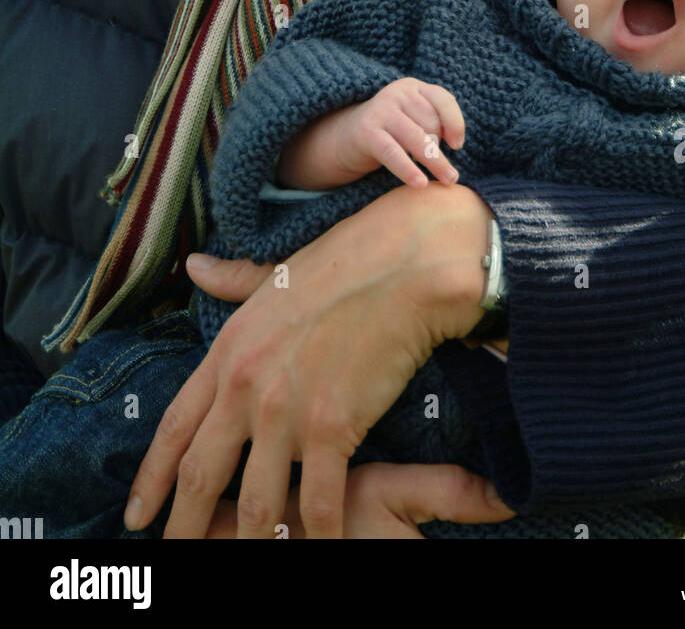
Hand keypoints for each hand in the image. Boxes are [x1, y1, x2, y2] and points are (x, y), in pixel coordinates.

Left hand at [124, 183, 490, 538]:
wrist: (405, 264)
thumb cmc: (347, 261)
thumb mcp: (275, 272)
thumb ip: (232, 280)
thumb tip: (195, 265)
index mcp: (229, 349)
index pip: (175, 425)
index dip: (152, 476)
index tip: (137, 514)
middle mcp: (246, 385)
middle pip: (202, 474)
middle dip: (184, 526)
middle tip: (176, 557)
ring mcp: (286, 410)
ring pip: (256, 502)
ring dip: (249, 543)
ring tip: (243, 565)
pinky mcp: (332, 427)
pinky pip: (318, 502)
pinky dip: (317, 537)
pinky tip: (317, 552)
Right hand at [333, 79, 465, 187]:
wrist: (346, 138)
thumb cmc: (391, 131)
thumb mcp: (413, 118)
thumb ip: (435, 121)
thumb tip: (456, 142)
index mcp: (412, 87)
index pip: (442, 99)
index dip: (455, 122)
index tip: (457, 145)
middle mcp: (396, 93)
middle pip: (431, 123)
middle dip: (440, 148)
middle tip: (449, 174)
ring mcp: (381, 110)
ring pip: (418, 138)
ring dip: (435, 162)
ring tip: (448, 180)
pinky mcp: (367, 132)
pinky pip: (394, 153)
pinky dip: (408, 169)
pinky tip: (420, 184)